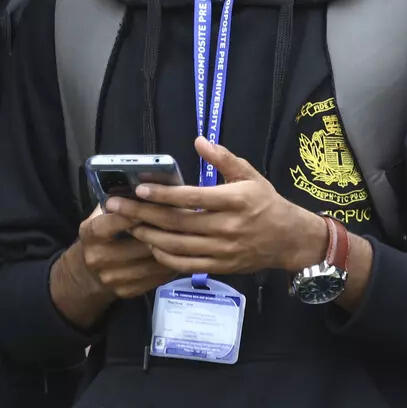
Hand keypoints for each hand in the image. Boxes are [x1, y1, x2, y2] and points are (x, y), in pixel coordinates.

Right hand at [50, 207, 178, 328]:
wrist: (86, 275)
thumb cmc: (101, 236)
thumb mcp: (100, 216)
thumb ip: (118, 204)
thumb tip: (148, 187)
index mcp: (91, 232)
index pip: (116, 221)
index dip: (138, 212)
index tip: (159, 203)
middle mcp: (98, 257)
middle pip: (141, 244)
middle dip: (165, 231)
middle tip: (188, 220)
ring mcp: (112, 277)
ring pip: (153, 263)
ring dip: (174, 250)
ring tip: (190, 237)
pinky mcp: (126, 291)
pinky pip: (156, 278)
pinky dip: (171, 265)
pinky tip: (181, 254)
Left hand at [107, 137, 329, 277]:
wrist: (289, 239)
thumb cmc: (267, 203)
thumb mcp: (251, 175)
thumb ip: (223, 158)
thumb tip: (198, 141)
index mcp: (236, 200)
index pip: (193, 197)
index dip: (164, 194)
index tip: (140, 188)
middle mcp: (228, 227)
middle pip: (178, 222)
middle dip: (143, 214)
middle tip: (117, 207)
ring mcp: (224, 249)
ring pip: (178, 245)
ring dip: (149, 235)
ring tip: (129, 224)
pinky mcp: (221, 266)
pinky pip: (186, 264)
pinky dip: (165, 256)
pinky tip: (151, 245)